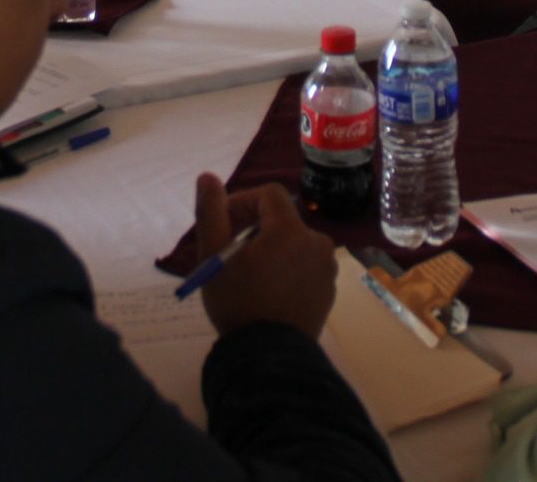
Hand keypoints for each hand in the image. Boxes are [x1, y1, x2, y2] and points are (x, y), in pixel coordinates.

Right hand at [193, 174, 335, 341]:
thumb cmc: (239, 304)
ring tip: (248, 274)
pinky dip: (287, 269)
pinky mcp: (329, 291)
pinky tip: (268, 291)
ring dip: (271, 249)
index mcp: (291, 230)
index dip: (243, 201)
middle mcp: (317, 243)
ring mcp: (327, 269)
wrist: (269, 359)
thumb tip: (207, 177)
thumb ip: (210, 213)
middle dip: (254, 228)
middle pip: (282, 221)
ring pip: (294, 244)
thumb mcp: (214, 258)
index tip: (224, 223)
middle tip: (230, 252)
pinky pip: (305, 267)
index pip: (269, 195)